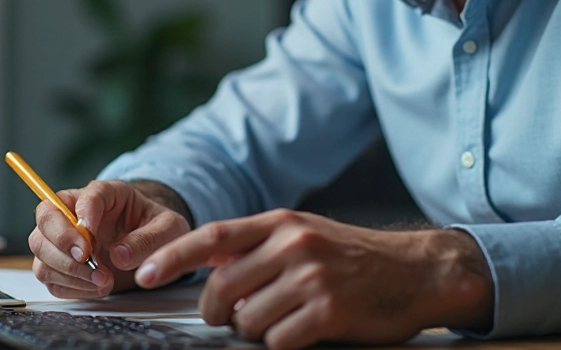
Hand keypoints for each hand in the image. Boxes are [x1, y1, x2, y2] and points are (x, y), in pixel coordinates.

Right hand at [28, 180, 190, 298]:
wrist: (152, 246)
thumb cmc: (157, 229)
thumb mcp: (168, 228)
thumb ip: (148, 239)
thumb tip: (120, 255)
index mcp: (106, 194)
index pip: (85, 195)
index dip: (83, 214)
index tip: (91, 237)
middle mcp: (76, 212)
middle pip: (46, 217)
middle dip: (62, 241)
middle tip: (87, 258)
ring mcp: (65, 239)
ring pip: (40, 249)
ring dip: (66, 269)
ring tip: (102, 280)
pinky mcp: (62, 265)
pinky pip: (49, 277)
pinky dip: (69, 286)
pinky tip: (95, 287)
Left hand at [134, 209, 493, 349]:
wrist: (416, 270)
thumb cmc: (354, 256)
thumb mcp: (305, 235)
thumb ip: (259, 247)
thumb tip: (210, 268)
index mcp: (281, 223)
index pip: (214, 237)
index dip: (173, 255)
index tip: (144, 272)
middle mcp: (293, 244)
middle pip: (222, 287)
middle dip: (217, 311)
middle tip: (230, 317)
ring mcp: (311, 277)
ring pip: (248, 319)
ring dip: (255, 329)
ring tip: (283, 319)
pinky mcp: (329, 310)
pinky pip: (278, 340)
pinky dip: (282, 342)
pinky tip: (303, 331)